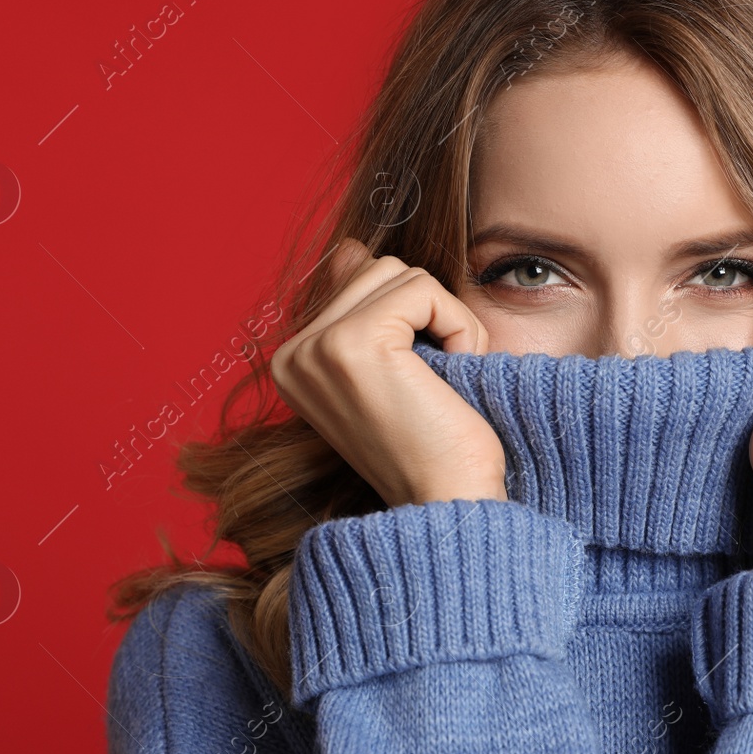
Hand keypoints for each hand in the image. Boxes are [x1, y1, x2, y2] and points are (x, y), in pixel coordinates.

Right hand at [271, 237, 508, 507]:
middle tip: (436, 383)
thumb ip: (366, 307)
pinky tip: (450, 376)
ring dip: (446, 322)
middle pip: (379, 269)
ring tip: (441, 382)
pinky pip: (425, 290)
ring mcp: (317, 348)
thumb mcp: (393, 370)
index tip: (416, 387)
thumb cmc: (435, 448)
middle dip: (428, 316)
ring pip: (402, 273)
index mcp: (294, 361)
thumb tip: (351, 247)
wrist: (450, 506)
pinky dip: (459, 329)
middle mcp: (293, 354)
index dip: (412, 323)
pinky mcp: (353, 343)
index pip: (362, 282)